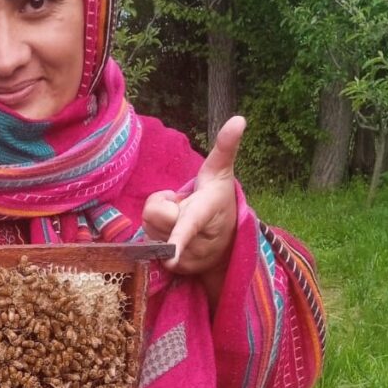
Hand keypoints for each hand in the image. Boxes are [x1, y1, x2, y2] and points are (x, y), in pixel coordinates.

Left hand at [142, 116, 244, 284]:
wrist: (228, 243)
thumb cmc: (219, 202)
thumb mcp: (220, 173)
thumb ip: (225, 147)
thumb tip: (239, 118)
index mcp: (207, 212)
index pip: (189, 224)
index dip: (179, 238)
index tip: (172, 254)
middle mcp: (199, 240)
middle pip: (153, 215)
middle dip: (163, 206)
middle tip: (183, 206)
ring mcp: (188, 258)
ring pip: (149, 231)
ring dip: (160, 224)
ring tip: (181, 222)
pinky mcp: (177, 269)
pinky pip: (149, 248)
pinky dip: (159, 239)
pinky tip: (175, 239)